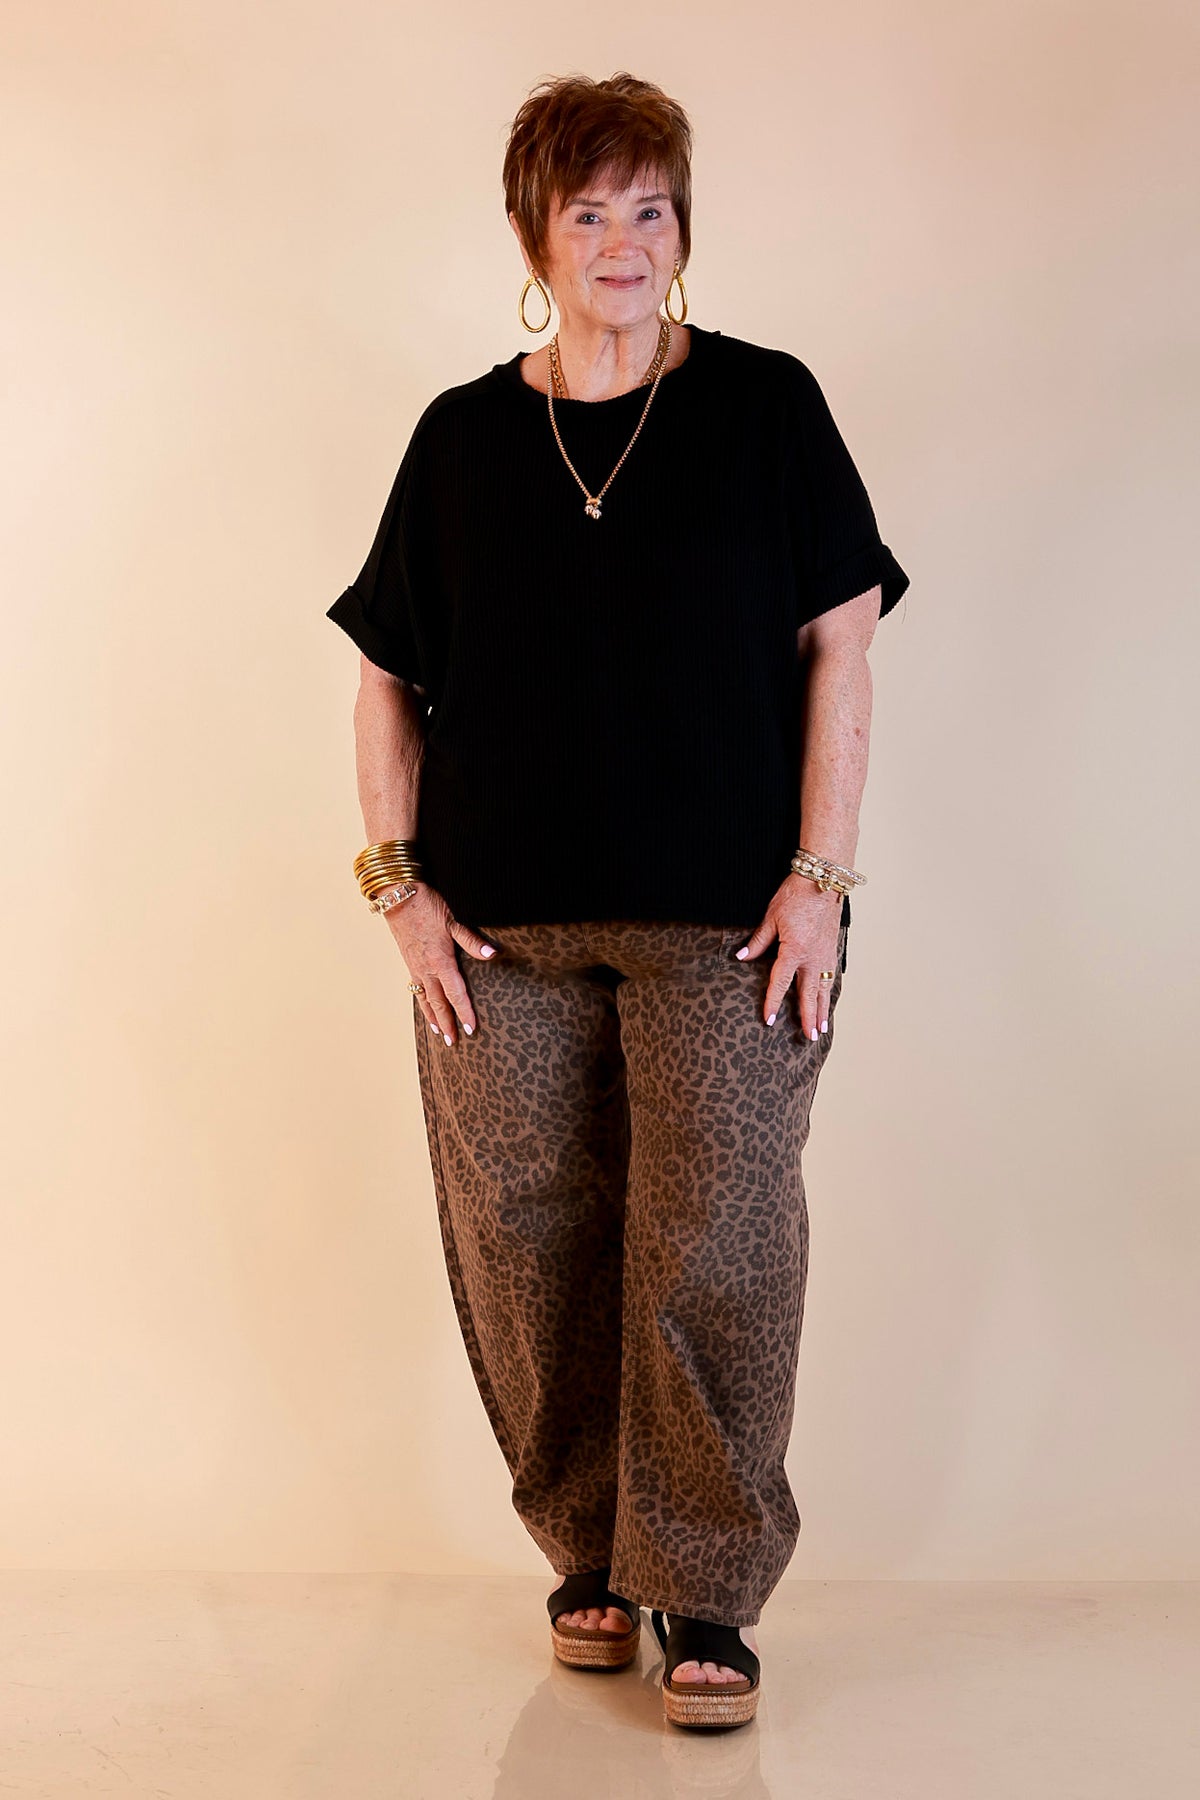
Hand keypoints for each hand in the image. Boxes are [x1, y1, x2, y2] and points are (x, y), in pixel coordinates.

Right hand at [384, 884, 500, 1044]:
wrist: (398, 896)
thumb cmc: (428, 905)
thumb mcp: (454, 920)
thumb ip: (471, 940)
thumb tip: (492, 953)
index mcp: (440, 961)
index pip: (456, 993)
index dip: (464, 1012)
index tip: (471, 1029)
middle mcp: (426, 969)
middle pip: (439, 1002)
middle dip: (447, 1023)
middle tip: (454, 1042)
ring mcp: (415, 966)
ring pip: (425, 998)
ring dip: (433, 1017)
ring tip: (439, 1033)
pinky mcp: (409, 961)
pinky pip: (416, 988)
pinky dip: (421, 1002)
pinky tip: (424, 1005)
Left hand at [736, 876, 842, 1037]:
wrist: (822, 880)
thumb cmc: (795, 896)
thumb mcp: (771, 918)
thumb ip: (758, 941)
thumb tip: (742, 957)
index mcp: (794, 951)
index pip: (780, 984)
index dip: (773, 1003)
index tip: (770, 1020)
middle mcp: (812, 957)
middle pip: (809, 994)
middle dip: (808, 1017)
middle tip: (808, 1037)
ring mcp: (825, 954)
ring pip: (823, 989)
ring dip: (822, 1010)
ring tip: (822, 1028)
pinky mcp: (832, 948)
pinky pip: (831, 976)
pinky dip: (829, 991)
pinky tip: (827, 1000)